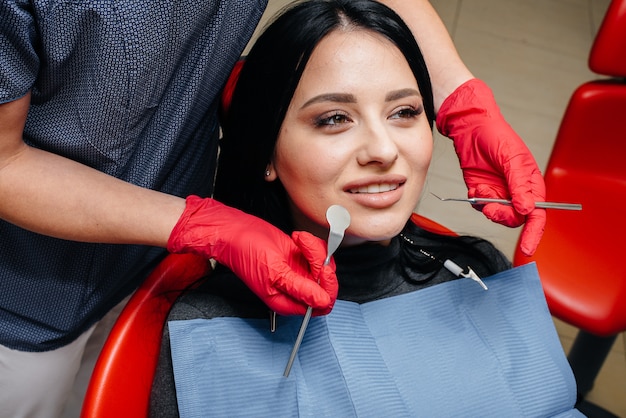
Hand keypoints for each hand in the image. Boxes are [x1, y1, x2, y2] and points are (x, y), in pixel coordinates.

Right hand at [167, 196, 337, 314]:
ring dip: (316, 249)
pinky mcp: (300, 259)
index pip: (321, 305)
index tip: (321, 267)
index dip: (327, 288)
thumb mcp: (274, 272)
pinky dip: (313, 243)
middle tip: (308, 248)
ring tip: (299, 239)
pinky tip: (298, 237)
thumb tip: (321, 301)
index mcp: (287, 302)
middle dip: (321, 263)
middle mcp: (295, 290)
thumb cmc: (246, 252)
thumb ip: (299, 288)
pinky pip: (319, 254)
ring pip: (324, 267)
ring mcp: (299, 274)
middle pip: (326, 285)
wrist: (236, 231)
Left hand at [436, 79, 545, 255]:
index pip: (537, 214)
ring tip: (481, 191)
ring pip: (496, 215)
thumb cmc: (496, 136)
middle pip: (515, 218)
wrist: (469, 128)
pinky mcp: (482, 192)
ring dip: (487, 207)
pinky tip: (475, 187)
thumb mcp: (511, 158)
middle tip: (490, 207)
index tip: (527, 248)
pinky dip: (476, 200)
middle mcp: (516, 191)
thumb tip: (526, 209)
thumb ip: (519, 185)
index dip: (533, 233)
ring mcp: (499, 193)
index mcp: (531, 184)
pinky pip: (480, 206)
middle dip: (502, 216)